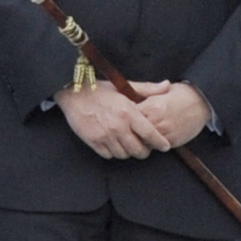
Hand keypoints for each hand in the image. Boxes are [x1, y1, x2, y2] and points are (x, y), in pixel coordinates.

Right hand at [56, 83, 173, 159]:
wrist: (73, 93)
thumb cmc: (100, 89)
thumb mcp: (125, 86)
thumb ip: (148, 89)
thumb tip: (168, 85)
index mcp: (128, 112)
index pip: (150, 134)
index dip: (160, 143)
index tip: (165, 146)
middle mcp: (118, 126)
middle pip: (138, 150)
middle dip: (144, 151)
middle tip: (144, 147)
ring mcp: (105, 135)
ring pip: (124, 155)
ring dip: (128, 152)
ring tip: (128, 145)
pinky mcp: (93, 141)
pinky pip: (109, 155)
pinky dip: (114, 152)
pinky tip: (114, 144)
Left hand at [128, 79, 210, 148]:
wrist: (201, 102)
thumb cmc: (180, 94)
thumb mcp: (159, 91)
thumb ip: (143, 97)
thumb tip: (126, 100)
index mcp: (151, 107)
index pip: (129, 117)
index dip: (124, 117)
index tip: (121, 116)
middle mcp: (157, 121)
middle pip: (134, 132)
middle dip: (129, 131)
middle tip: (126, 129)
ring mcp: (165, 133)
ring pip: (143, 142)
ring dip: (139, 139)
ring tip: (137, 134)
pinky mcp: (172, 141)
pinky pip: (156, 147)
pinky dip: (151, 144)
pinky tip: (151, 137)